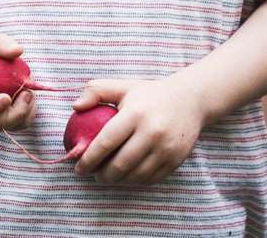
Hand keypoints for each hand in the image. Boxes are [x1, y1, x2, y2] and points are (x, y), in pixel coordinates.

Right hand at [0, 32, 35, 132]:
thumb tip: (17, 50)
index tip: (7, 98)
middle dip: (14, 113)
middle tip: (28, 93)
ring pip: (6, 127)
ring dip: (24, 112)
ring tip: (29, 91)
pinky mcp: (0, 119)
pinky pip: (17, 124)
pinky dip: (28, 113)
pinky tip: (29, 95)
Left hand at [72, 76, 206, 184]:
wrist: (190, 100)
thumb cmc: (149, 95)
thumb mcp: (123, 87)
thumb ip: (96, 91)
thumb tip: (75, 107)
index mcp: (135, 113)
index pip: (106, 142)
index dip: (89, 159)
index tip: (78, 167)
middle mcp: (152, 132)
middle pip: (119, 164)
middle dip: (101, 175)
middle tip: (93, 175)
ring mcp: (166, 148)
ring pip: (135, 176)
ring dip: (117, 180)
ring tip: (108, 176)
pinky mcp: (176, 160)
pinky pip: (150, 178)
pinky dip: (135, 180)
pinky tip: (127, 175)